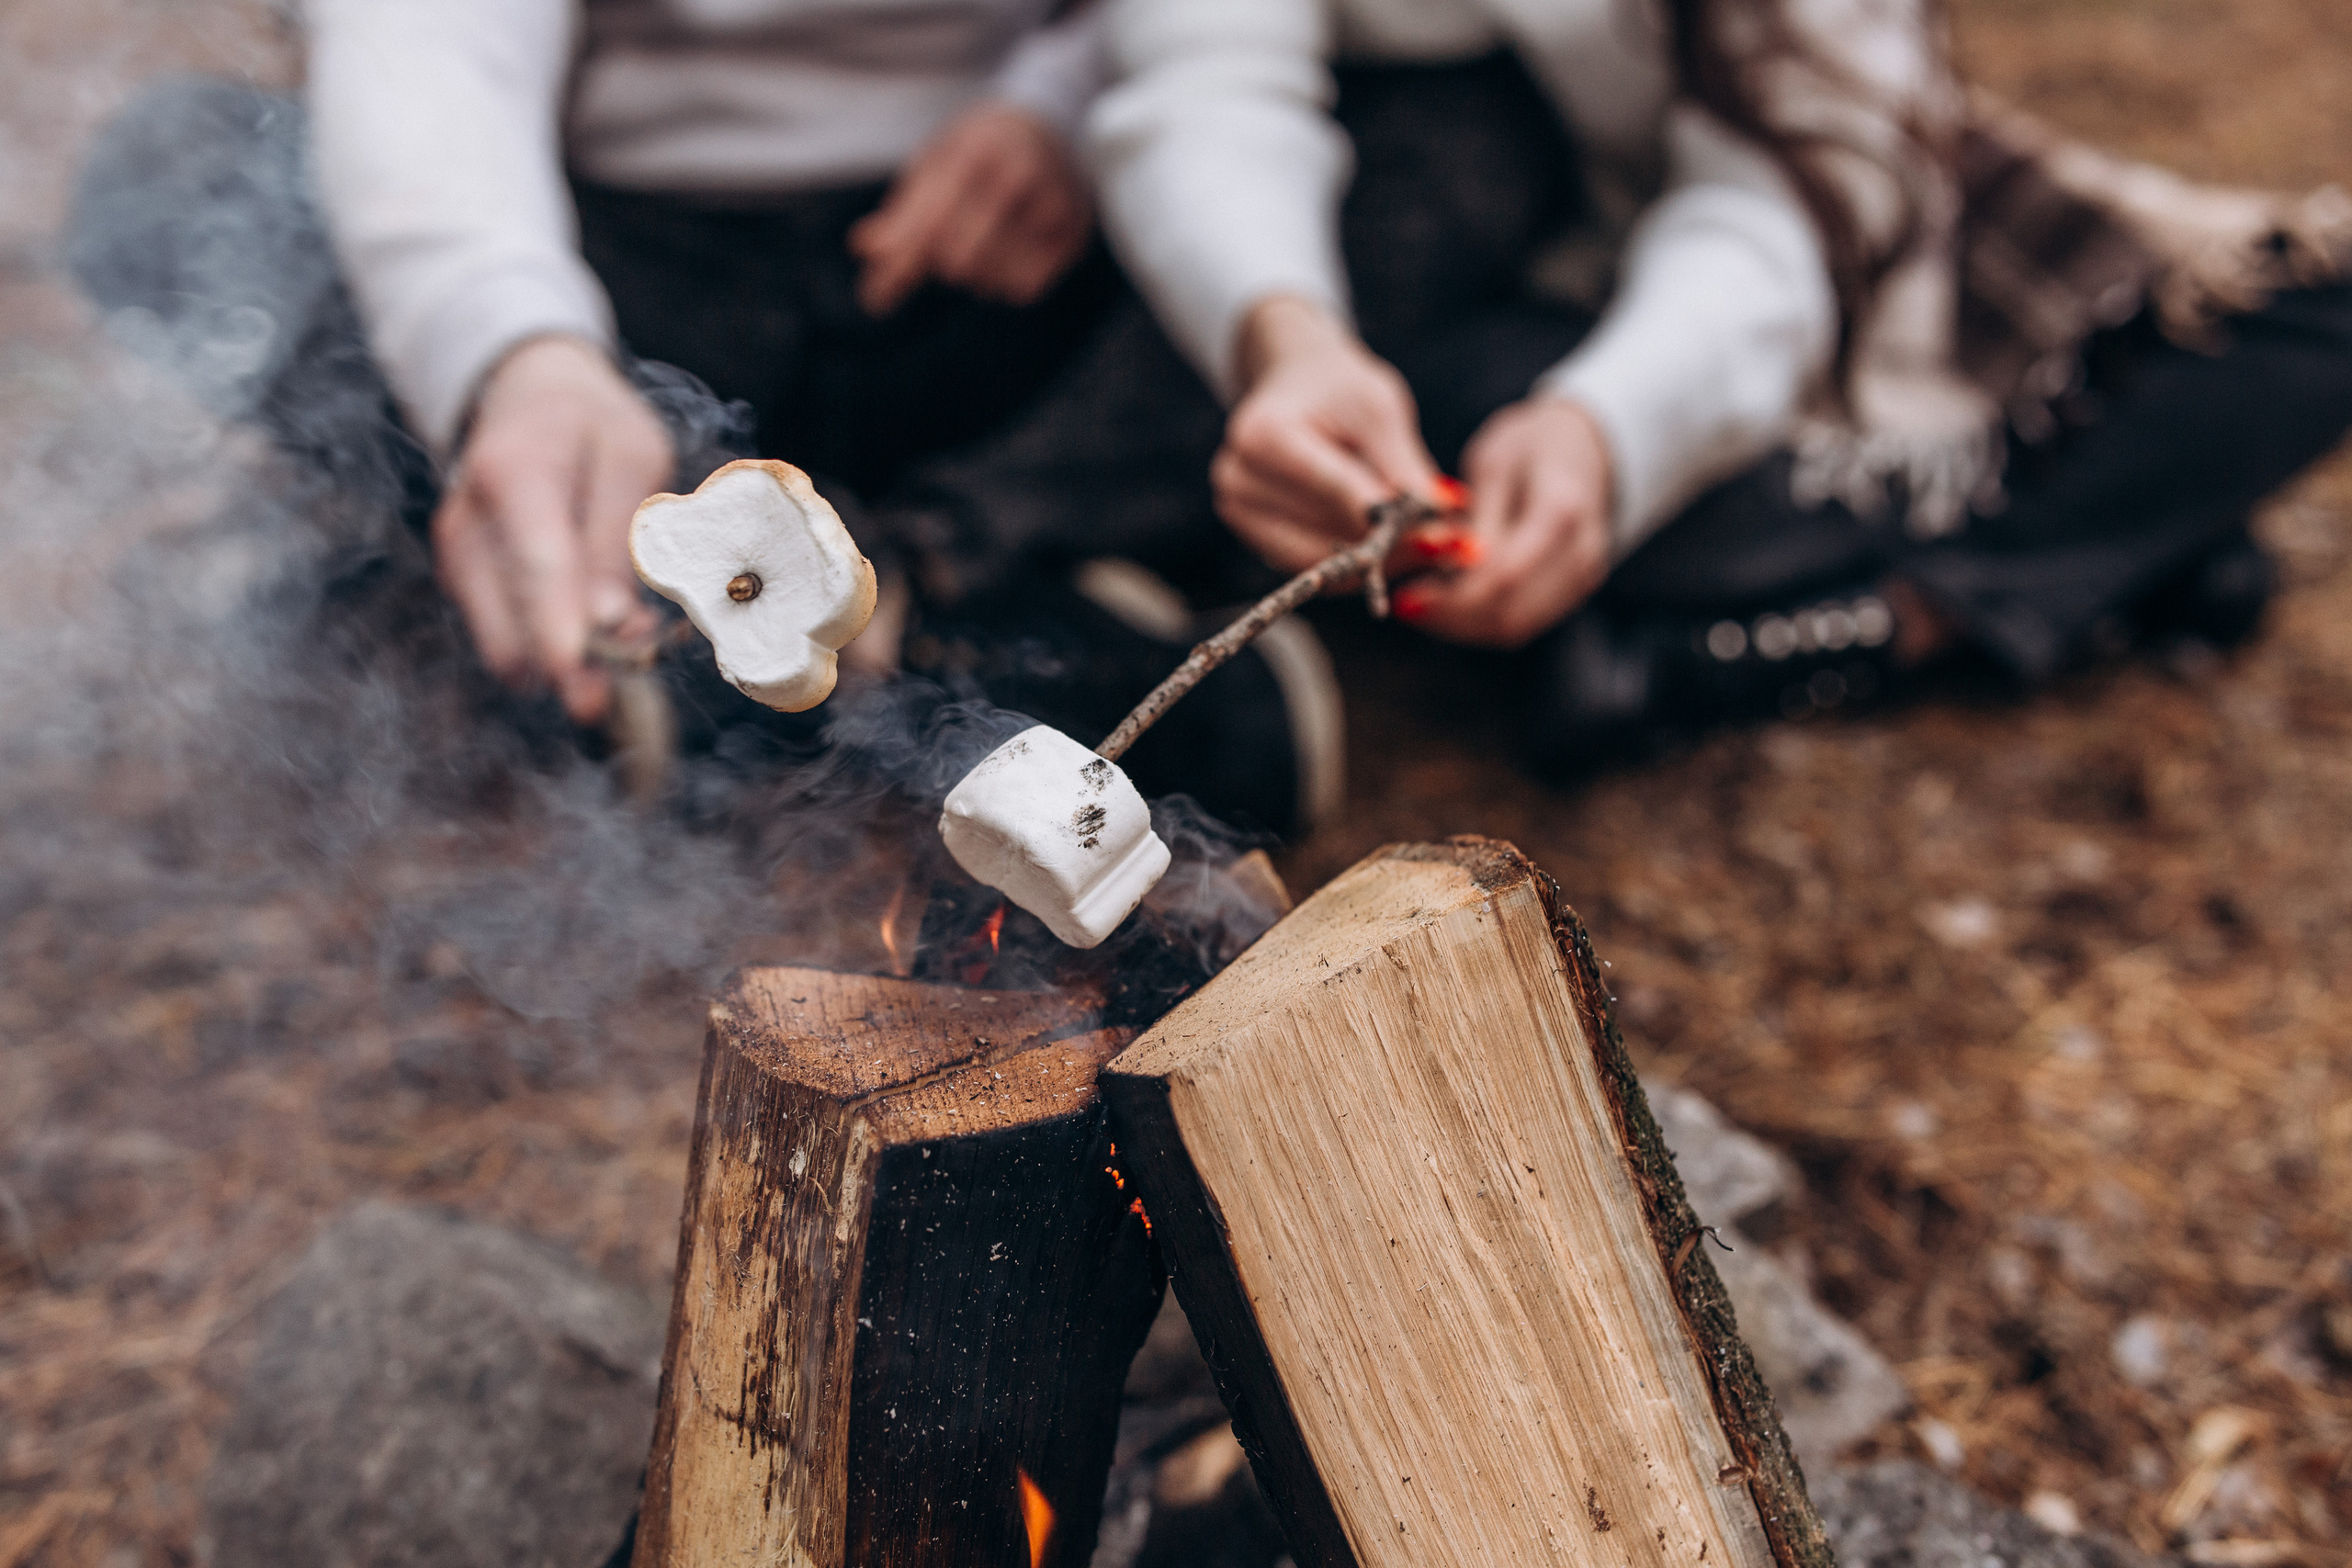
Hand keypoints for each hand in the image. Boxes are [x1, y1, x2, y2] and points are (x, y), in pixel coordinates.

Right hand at [432, 335, 674, 722]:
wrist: (526, 393)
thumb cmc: (592, 424)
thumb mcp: (632, 458)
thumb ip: (617, 539)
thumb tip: (609, 623)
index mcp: (516, 473)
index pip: (537, 569)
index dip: (561, 637)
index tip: (585, 690)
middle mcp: (468, 520)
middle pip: (509, 627)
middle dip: (575, 663)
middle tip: (642, 654)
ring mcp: (457, 555)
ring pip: (504, 647)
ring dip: (566, 660)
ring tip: (628, 631)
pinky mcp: (462, 580)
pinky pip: (505, 636)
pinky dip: (549, 645)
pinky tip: (594, 623)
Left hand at [847, 103, 1093, 316]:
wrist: (1052, 124)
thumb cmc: (981, 150)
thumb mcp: (936, 164)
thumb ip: (901, 209)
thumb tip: (862, 247)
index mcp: (974, 152)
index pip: (929, 226)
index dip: (899, 265)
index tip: (874, 300)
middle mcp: (1018, 176)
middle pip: (958, 261)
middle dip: (938, 264)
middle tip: (939, 253)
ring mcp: (1052, 206)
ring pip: (990, 279)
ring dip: (973, 274)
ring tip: (979, 243)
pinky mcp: (1073, 234)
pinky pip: (1024, 288)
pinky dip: (1004, 282)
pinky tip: (1006, 255)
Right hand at [1215, 295, 1443, 572]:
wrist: (1297, 385)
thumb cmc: (1340, 389)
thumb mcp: (1379, 410)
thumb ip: (1404, 468)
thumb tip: (1439, 525)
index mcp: (1264, 435)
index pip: (1337, 491)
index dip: (1392, 517)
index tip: (1446, 534)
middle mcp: (1239, 479)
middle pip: (1328, 532)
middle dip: (1393, 543)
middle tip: (1452, 546)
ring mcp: (1240, 512)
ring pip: (1322, 563)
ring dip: (1381, 562)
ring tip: (1431, 547)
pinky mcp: (1254, 536)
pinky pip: (1314, 568)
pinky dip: (1358, 565)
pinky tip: (1396, 548)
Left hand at [1393, 397, 1612, 647]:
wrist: (1584, 448)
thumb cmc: (1530, 446)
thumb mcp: (1493, 465)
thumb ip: (1476, 519)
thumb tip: (1448, 566)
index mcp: (1561, 510)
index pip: (1504, 576)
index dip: (1451, 598)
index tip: (1405, 597)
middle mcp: (1581, 552)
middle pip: (1511, 613)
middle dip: (1451, 618)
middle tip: (1406, 605)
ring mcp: (1583, 576)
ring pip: (1515, 627)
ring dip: (1463, 626)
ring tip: (1421, 604)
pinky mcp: (1573, 590)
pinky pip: (1524, 622)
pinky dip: (1482, 621)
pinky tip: (1449, 603)